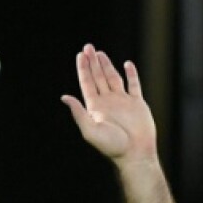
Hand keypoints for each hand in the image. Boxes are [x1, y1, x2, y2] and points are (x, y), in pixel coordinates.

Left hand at [61, 44, 155, 161]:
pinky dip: (131, 74)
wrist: (136, 154)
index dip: (83, 69)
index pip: (87, 83)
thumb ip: (79, 113)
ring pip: (114, 78)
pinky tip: (127, 64)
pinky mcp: (138, 104)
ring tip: (100, 53)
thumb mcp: (90, 130)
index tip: (81, 55)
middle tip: (88, 47)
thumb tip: (64, 97)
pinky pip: (134, 85)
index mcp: (95, 107)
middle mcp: (108, 102)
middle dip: (93, 62)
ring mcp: (123, 102)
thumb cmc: (112, 146)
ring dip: (107, 66)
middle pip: (98, 77)